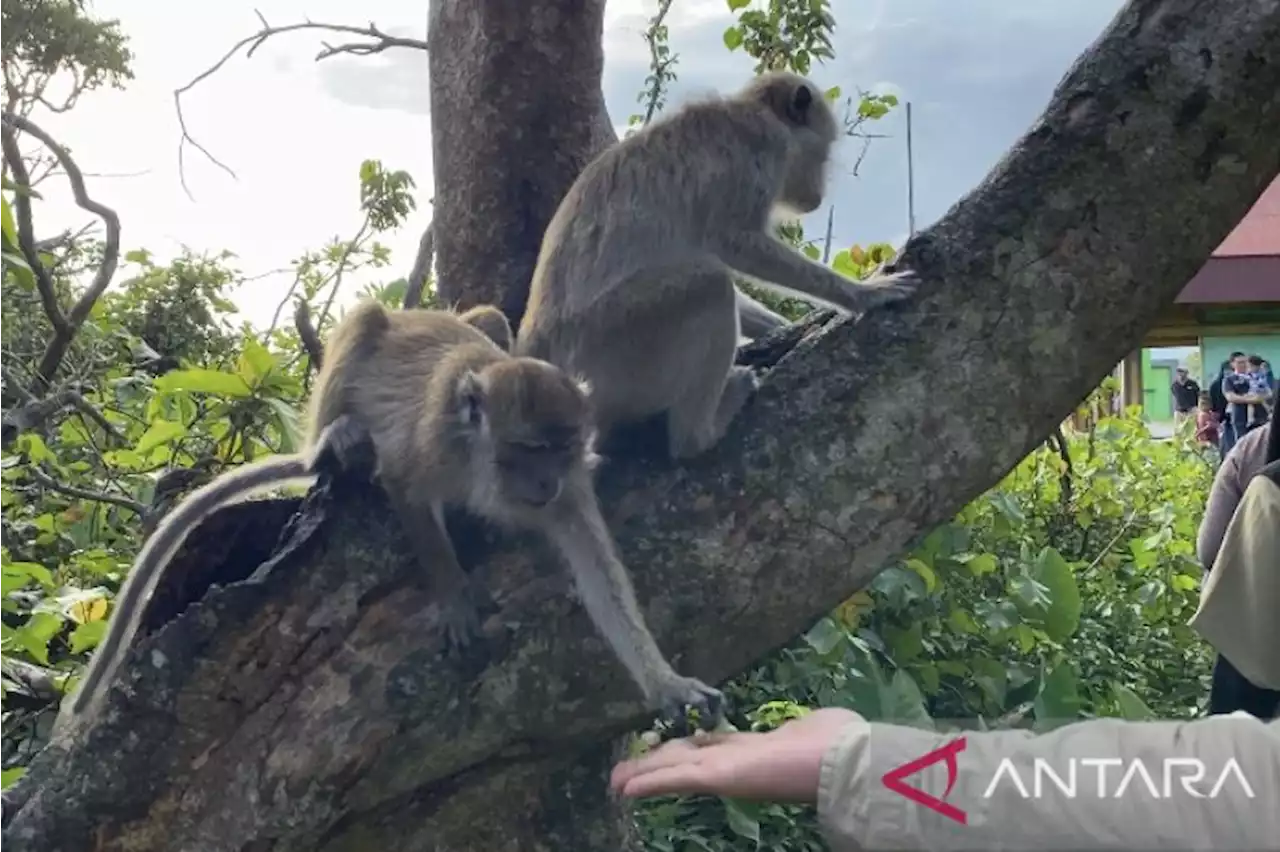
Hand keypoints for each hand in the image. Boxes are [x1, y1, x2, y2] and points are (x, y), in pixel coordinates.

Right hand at [610, 708, 861, 802]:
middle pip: (686, 760)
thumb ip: (804, 730)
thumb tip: (812, 725)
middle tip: (626, 773)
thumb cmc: (834, 740)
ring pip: (675, 769)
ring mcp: (726, 770)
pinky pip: (677, 779)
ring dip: (644, 774)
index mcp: (754, 747)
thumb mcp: (815, 728)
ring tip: (617, 782)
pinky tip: (625, 787)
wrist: (842, 760)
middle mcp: (734, 760)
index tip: (668, 749)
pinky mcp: (719, 777)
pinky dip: (650, 782)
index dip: (688, 750)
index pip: (712, 748)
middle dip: (655, 764)